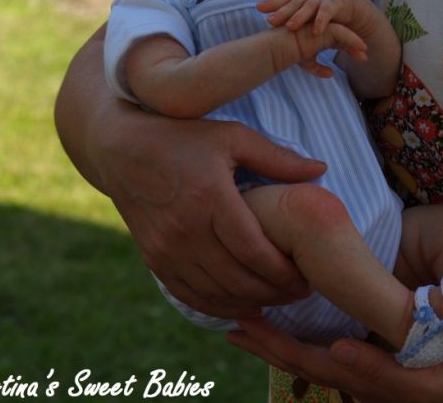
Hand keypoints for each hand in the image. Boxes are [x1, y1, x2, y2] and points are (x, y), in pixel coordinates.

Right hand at [97, 103, 324, 318]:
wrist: (121, 148)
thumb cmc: (184, 137)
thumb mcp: (232, 136)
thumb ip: (277, 158)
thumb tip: (321, 169)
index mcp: (209, 197)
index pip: (253, 250)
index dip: (283, 272)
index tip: (307, 277)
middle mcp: (185, 229)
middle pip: (237, 279)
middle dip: (275, 292)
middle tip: (302, 292)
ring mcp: (165, 248)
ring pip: (215, 293)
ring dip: (251, 303)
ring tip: (280, 300)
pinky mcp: (154, 259)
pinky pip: (190, 295)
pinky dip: (219, 307)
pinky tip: (244, 306)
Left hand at [228, 317, 442, 402]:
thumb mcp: (429, 377)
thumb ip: (380, 368)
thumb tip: (336, 351)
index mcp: (368, 380)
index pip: (312, 363)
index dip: (277, 345)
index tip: (244, 324)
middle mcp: (361, 380)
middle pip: (302, 362)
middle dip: (266, 344)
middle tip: (231, 323)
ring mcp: (367, 372)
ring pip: (312, 356)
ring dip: (280, 341)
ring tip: (250, 322)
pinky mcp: (375, 361)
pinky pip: (329, 350)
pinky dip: (304, 339)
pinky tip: (297, 324)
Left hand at [258, 0, 379, 38]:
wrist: (345, 1)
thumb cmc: (319, 7)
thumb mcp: (303, 8)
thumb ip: (286, 10)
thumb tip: (263, 15)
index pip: (283, 0)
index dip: (272, 3)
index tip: (259, 8)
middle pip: (293, 4)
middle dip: (282, 12)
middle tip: (271, 21)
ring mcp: (321, 0)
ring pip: (308, 8)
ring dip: (300, 17)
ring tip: (291, 27)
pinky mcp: (334, 5)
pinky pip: (326, 14)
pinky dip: (321, 22)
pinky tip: (316, 32)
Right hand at [279, 21, 366, 78]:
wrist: (275, 49)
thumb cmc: (286, 54)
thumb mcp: (306, 63)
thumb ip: (318, 68)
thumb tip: (331, 73)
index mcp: (317, 33)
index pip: (336, 39)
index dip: (348, 49)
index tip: (359, 58)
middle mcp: (320, 27)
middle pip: (342, 36)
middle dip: (354, 47)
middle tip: (364, 58)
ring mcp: (321, 25)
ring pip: (343, 34)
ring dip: (355, 44)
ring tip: (364, 55)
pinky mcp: (321, 28)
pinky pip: (342, 34)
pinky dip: (352, 40)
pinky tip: (361, 48)